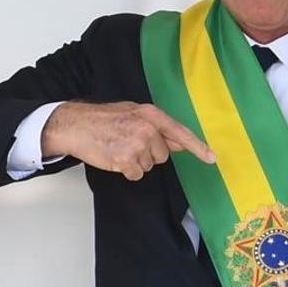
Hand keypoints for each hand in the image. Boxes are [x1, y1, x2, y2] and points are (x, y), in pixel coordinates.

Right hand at [41, 101, 214, 180]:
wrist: (75, 125)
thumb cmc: (101, 119)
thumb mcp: (132, 112)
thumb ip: (155, 126)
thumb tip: (177, 142)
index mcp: (151, 114)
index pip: (180, 132)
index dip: (197, 147)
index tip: (211, 158)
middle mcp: (148, 128)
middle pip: (163, 154)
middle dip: (148, 153)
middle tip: (127, 142)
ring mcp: (138, 144)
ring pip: (149, 165)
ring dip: (135, 161)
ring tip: (118, 147)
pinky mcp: (126, 160)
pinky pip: (136, 174)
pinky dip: (126, 170)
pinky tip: (114, 157)